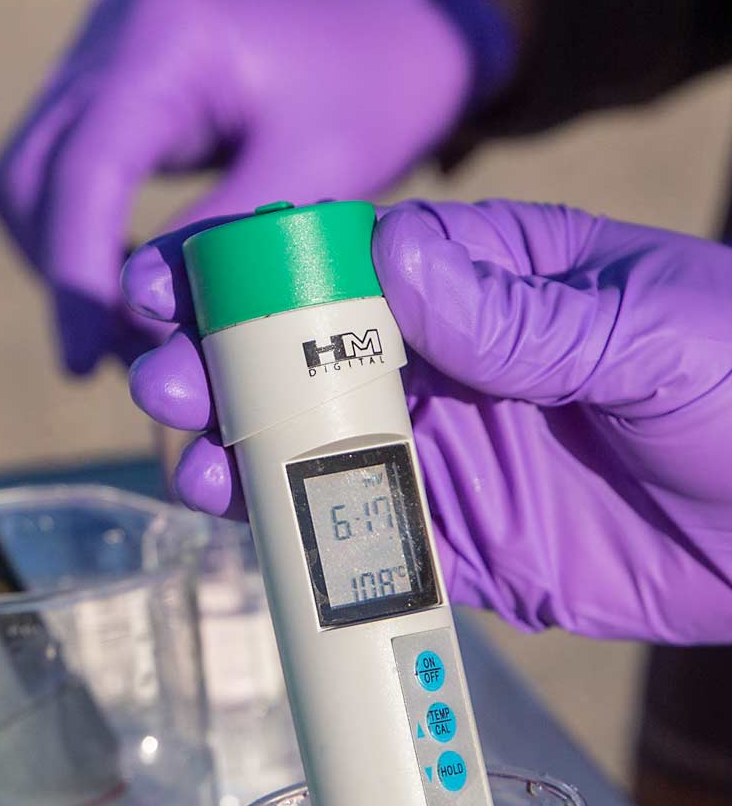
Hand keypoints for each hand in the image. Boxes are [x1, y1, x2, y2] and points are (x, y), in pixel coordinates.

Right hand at [0, 0, 510, 373]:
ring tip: (132, 339)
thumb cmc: (376, 91)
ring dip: (70, 268)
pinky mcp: (111, 89)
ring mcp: (101, 58)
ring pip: (33, 183)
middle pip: (32, 178)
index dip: (75, 277)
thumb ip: (222, 239)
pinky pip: (66, 178)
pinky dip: (88, 244)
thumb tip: (133, 312)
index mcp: (165, 40)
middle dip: (66, 279)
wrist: (399, 32)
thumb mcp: (313, 173)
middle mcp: (113, 37)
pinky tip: (138, 293)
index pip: (84, 170)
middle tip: (114, 361)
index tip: (81, 362)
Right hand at [124, 201, 731, 641]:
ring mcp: (452, 460)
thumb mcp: (646, 330)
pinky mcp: (464, 548)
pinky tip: (251, 536)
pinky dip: (306, 546)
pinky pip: (368, 547)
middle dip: (224, 369)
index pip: (349, 265)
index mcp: (489, 283)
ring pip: (319, 457)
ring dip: (245, 458)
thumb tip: (395, 257)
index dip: (256, 272)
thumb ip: (518, 314)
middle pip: (309, 364)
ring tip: (194, 462)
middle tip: (159, 379)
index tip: (177, 282)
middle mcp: (452, 370)